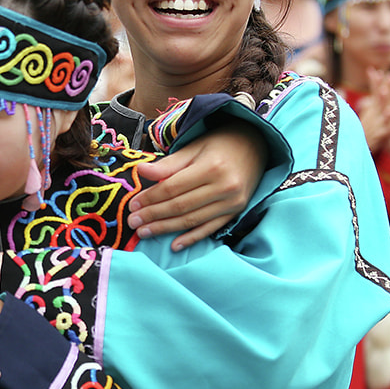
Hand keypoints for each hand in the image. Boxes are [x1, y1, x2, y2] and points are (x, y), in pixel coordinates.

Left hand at [128, 120, 266, 249]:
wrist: (256, 145)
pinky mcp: (236, 212)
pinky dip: (192, 238)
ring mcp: (232, 202)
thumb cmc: (220, 144)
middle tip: (133, 223)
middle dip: (153, 216)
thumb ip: (168, 163)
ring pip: (192, 220)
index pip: (172, 188)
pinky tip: (174, 245)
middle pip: (180, 206)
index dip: (150, 198)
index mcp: (210, 168)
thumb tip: (140, 171)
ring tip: (145, 232)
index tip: (133, 205)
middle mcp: (224, 187)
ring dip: (166, 229)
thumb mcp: (194, 147)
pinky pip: (210, 228)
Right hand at [356, 68, 389, 157]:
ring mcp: (375, 125)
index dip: (379, 83)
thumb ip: (365, 108)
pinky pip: (389, 131)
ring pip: (387, 115)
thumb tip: (357, 96)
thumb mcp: (359, 119)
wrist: (349, 151)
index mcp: (369, 111)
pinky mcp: (377, 136)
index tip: (386, 73)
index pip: (374, 94)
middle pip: (382, 102)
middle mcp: (372, 116)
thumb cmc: (355, 135)